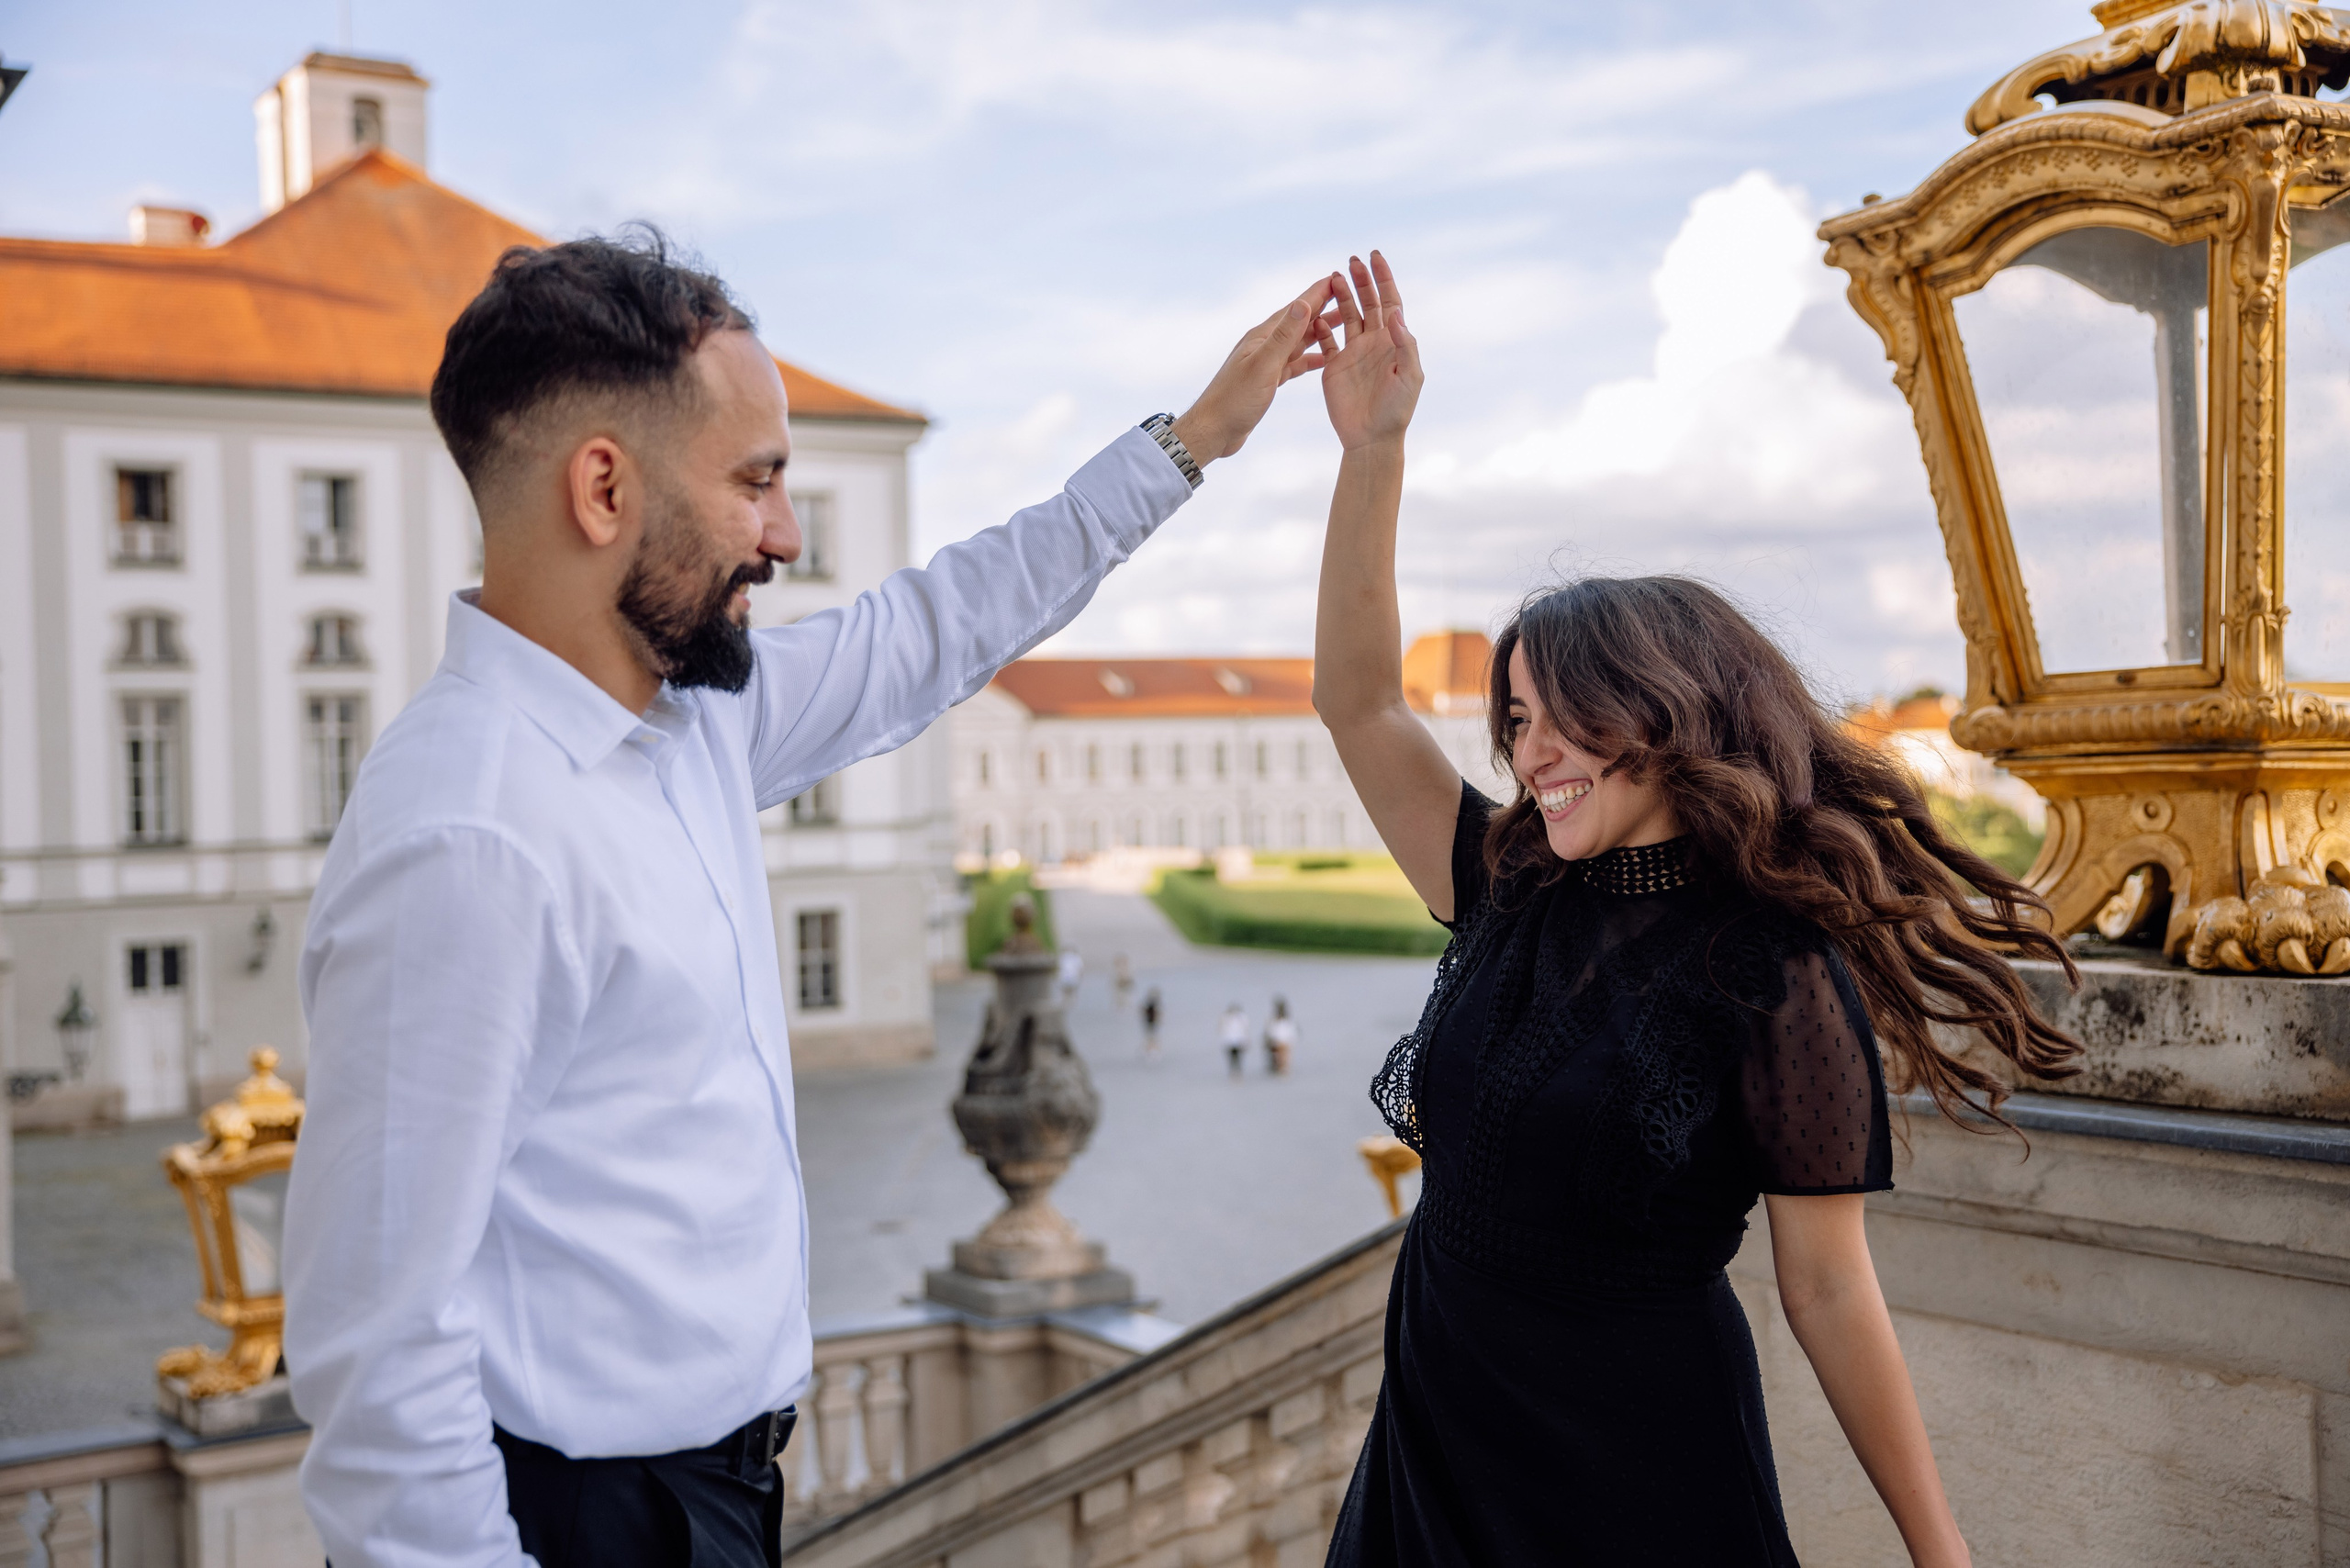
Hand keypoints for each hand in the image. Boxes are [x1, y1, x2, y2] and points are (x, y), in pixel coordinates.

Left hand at [1170, 275, 1339, 465]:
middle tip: (1348, 295)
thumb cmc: (1234, 400)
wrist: (1214, 431)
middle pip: (1299, 322)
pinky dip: (1310, 359)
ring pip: (1298, 342)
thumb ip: (1284, 336)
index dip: (1317, 293)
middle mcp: (1264, 345)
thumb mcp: (1263, 366)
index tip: (1338, 277)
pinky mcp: (1267, 381)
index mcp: (1263, 337)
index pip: (1295, 309)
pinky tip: (1324, 359)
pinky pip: (1293, 364)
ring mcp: (1266, 363)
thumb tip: (1303, 303)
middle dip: (1323, 308)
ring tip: (1342, 323)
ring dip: (1320, 331)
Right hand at [1315, 251, 1421, 451]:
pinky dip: (1321, 326)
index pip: (1390, 302)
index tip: (1375, 257)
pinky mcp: (1334, 366)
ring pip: (1347, 316)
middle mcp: (1373, 343)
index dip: (1384, 279)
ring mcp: (1353, 353)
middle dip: (1361, 281)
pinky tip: (1316, 314)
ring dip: (1341, 296)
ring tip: (1333, 277)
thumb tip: (1394, 314)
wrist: (1372, 438)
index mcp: (1393, 342)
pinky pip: (1326, 340)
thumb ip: (1405, 345)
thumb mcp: (1409, 377)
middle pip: (1368, 303)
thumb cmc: (1397, 411)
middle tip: (1352, 260)